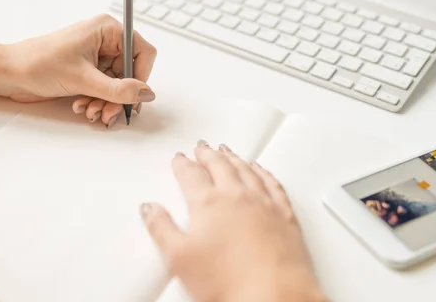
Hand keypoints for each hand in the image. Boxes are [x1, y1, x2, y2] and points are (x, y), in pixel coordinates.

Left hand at [6, 14, 156, 126]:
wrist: (11, 74)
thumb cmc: (39, 64)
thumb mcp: (83, 79)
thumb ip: (119, 90)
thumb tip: (147, 94)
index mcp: (108, 30)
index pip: (142, 52)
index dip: (141, 77)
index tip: (132, 97)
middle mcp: (105, 41)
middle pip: (131, 74)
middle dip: (119, 97)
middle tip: (109, 114)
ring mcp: (97, 57)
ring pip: (118, 86)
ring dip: (107, 103)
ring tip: (89, 111)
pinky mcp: (88, 71)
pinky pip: (105, 90)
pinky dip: (97, 101)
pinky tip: (81, 106)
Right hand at [140, 142, 325, 301]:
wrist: (275, 297)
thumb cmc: (230, 283)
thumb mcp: (179, 258)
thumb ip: (161, 228)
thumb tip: (150, 209)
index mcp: (208, 203)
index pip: (190, 174)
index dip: (182, 164)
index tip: (179, 159)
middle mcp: (237, 196)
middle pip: (219, 165)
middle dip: (207, 154)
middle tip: (201, 148)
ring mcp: (264, 203)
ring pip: (246, 170)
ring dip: (234, 157)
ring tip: (227, 151)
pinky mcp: (285, 215)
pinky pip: (273, 183)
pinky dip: (264, 172)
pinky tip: (261, 170)